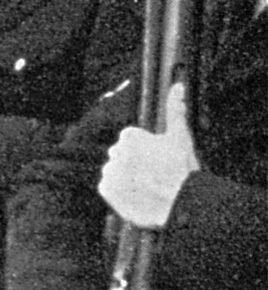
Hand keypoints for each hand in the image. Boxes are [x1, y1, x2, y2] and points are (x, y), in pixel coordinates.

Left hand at [99, 80, 197, 230]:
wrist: (181, 204)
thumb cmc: (183, 169)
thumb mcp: (180, 137)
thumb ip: (175, 109)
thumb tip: (177, 86)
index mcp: (129, 136)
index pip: (131, 140)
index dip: (147, 151)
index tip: (159, 160)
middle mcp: (114, 151)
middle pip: (122, 155)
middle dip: (135, 162)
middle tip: (155, 174)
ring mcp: (109, 170)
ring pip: (115, 171)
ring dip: (127, 177)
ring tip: (147, 185)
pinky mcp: (105, 189)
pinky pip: (108, 187)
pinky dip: (119, 191)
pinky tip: (137, 193)